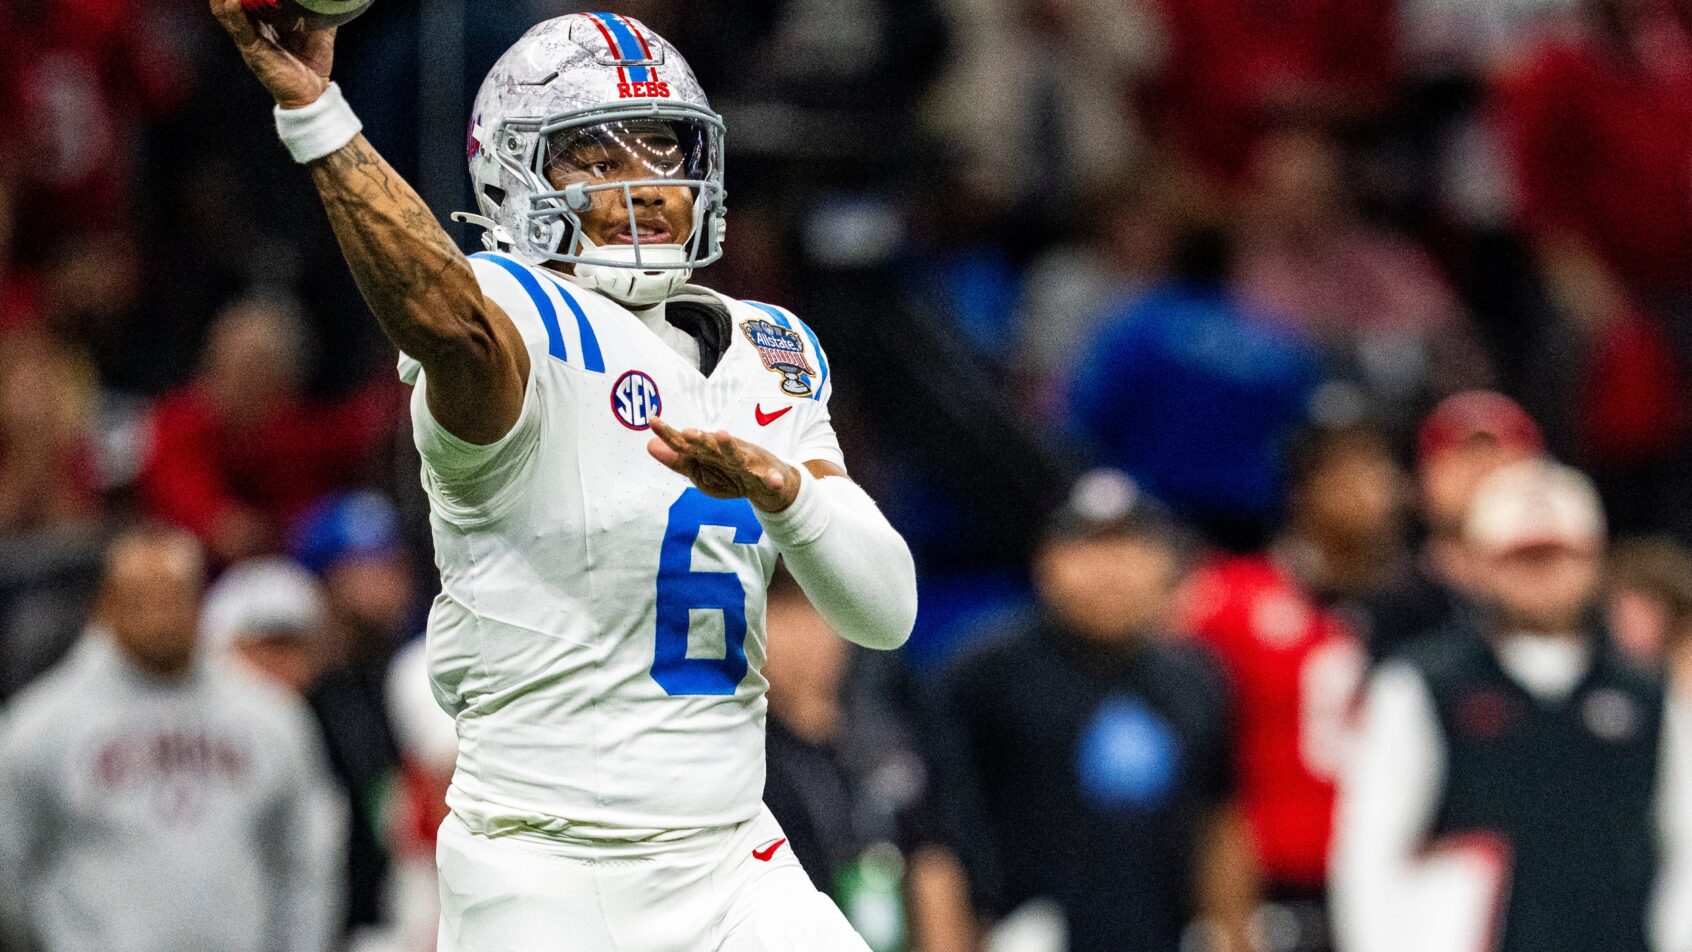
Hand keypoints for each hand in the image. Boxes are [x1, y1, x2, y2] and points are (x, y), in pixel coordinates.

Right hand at [210, 0, 335, 108]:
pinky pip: (237, 26)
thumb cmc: (312, 60)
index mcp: (263, 15)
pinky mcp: (251, 49)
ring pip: (226, 6)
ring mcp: (247, 35)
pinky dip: (233, 10)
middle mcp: (250, 22)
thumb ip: (322, 8)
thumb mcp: (320, 27)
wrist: (314, 93)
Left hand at [647, 418, 799, 512]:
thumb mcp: (701, 470)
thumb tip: (649, 445)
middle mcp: (728, 455)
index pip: (686, 445)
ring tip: (721, 435)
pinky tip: (774, 481)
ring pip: (738, 456)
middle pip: (711, 446)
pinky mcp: (768, 477)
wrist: (771, 484)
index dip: (670, 435)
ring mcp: (749, 465)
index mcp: (710, 454)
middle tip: (687, 432)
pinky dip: (773, 480)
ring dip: (729, 446)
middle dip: (700, 439)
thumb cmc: (731, 473)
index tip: (653, 421)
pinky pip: (771, 480)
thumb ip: (677, 460)